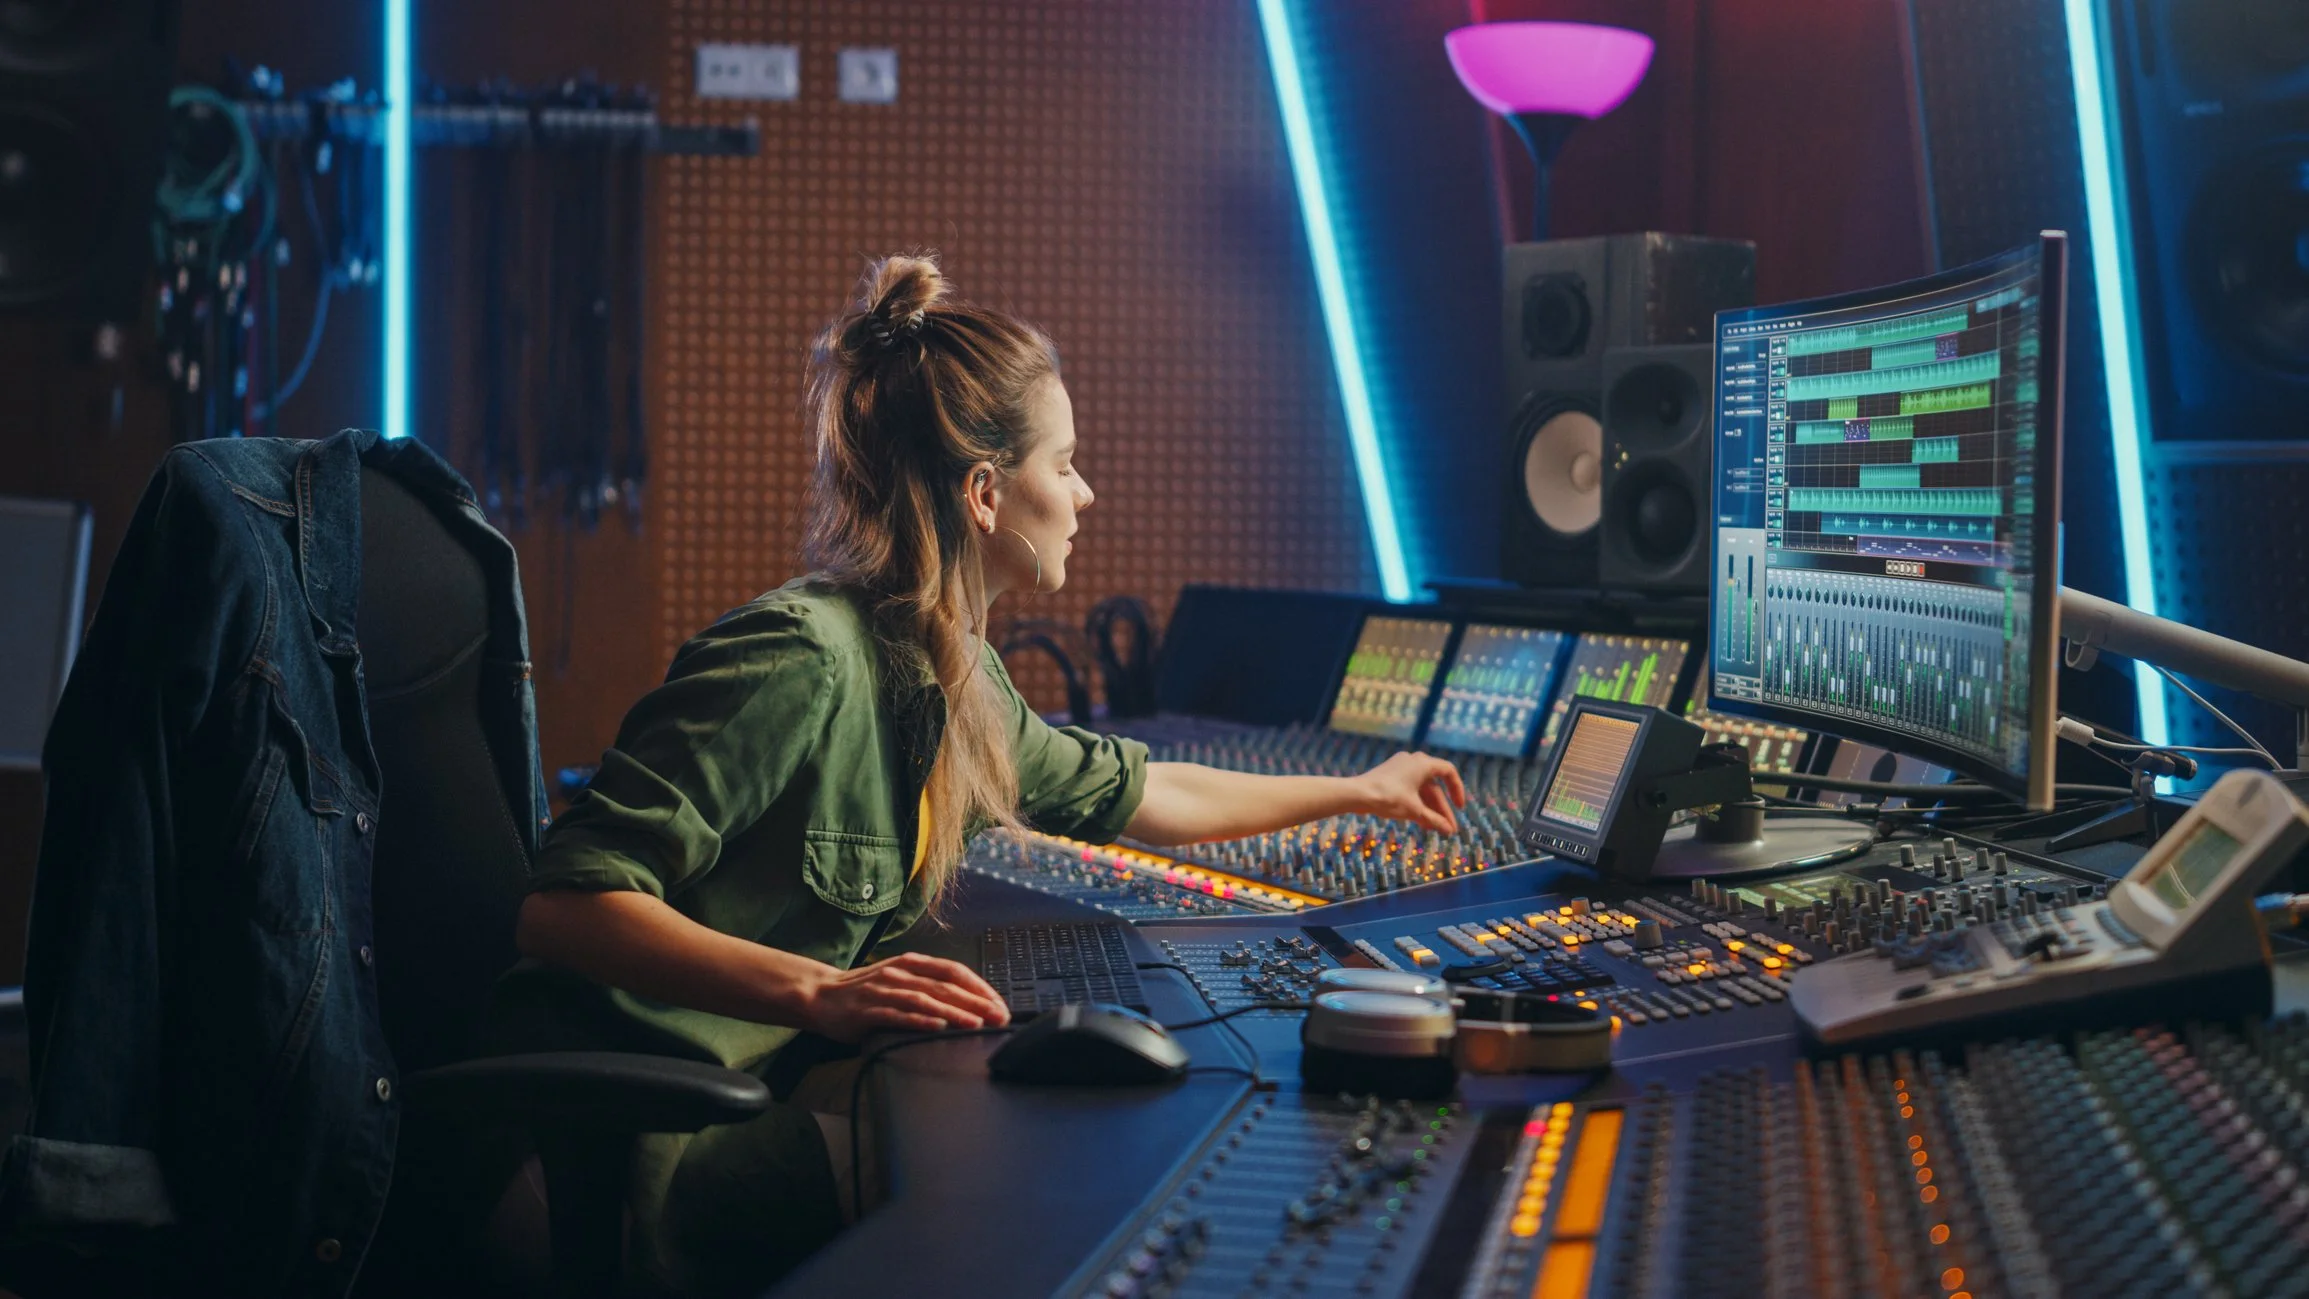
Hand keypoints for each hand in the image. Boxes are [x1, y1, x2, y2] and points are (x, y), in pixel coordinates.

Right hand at [803, 951, 1011, 1041]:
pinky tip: (937, 1027)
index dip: (979, 987)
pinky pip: (898, 1015)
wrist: (820, 995)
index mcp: (911, 964)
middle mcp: (900, 973)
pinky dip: (920, 1021)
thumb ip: (927, 987)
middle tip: (998, 1017)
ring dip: (953, 1012)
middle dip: (975, 1002)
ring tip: (975, 1023)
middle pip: (945, 986)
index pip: (954, 971)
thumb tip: (967, 1004)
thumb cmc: (864, 991)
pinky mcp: (868, 1010)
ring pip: (925, 999)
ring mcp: (883, 990)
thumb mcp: (899, 981)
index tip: (999, 1004)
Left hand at [1353, 752, 1467, 834]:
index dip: (1457, 790)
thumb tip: (1449, 830)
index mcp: (1423, 763)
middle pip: (1434, 786)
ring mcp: (1400, 767)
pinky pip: (1409, 789)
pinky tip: (1421, 822)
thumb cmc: (1389, 798)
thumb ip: (1435, 820)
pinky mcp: (1389, 775)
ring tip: (1435, 829)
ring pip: (1421, 790)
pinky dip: (1416, 804)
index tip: (1460, 808)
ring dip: (1429, 809)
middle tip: (1447, 829)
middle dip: (1441, 809)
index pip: (1449, 772)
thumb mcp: (1415, 811)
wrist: (1356, 794)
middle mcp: (1413, 761)